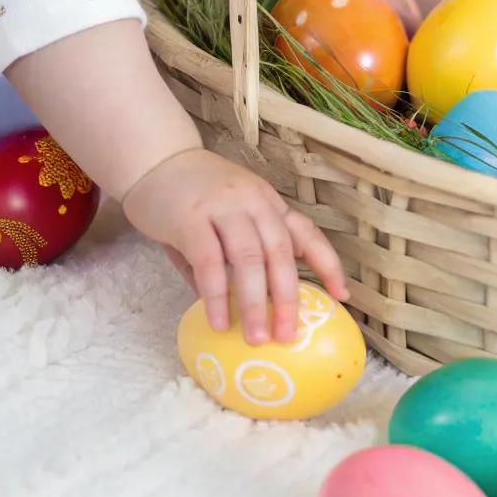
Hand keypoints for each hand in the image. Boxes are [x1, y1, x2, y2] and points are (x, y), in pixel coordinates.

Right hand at [121, 147, 348, 343]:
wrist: (154, 159)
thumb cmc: (193, 196)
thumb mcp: (229, 217)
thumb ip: (240, 255)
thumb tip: (247, 307)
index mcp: (268, 202)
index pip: (306, 233)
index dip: (327, 265)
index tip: (342, 296)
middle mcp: (253, 201)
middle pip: (280, 251)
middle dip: (288, 297)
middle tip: (288, 335)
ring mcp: (223, 207)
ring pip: (249, 258)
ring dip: (255, 302)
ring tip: (257, 337)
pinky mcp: (190, 218)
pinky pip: (209, 262)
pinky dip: (216, 295)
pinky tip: (219, 321)